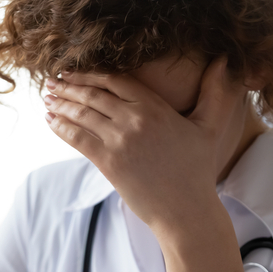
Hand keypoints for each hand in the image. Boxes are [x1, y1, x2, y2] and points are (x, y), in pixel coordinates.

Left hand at [43, 56, 248, 235]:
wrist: (186, 211)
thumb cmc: (197, 171)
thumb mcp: (210, 128)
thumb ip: (214, 93)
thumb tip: (224, 59)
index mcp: (156, 107)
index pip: (115, 79)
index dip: (91, 73)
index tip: (75, 70)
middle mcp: (135, 119)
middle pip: (93, 94)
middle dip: (69, 85)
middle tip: (52, 80)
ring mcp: (119, 140)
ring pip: (81, 113)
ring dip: (60, 103)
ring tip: (48, 97)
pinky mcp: (108, 162)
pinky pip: (77, 137)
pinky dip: (60, 126)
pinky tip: (50, 119)